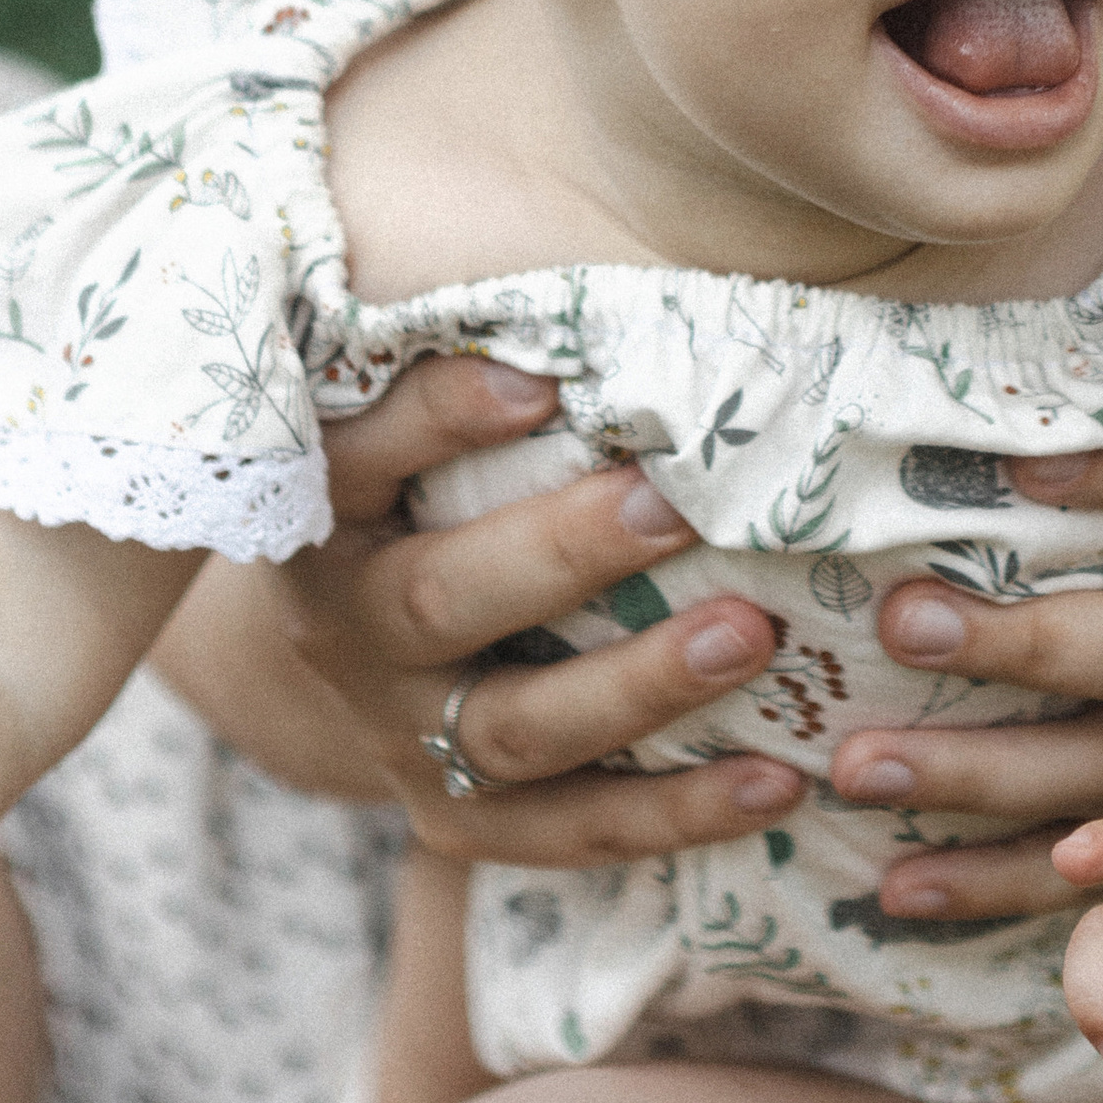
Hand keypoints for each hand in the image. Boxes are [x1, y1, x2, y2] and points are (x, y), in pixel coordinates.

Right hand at [154, 357, 805, 865]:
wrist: (324, 665)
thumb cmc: (404, 492)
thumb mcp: (392, 421)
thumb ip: (460, 358)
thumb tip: (605, 269)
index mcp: (324, 512)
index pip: (363, 456)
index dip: (442, 417)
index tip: (542, 376)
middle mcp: (349, 635)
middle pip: (441, 603)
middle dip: (562, 554)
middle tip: (674, 502)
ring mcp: (403, 741)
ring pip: (515, 734)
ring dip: (638, 687)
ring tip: (752, 635)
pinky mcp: (460, 824)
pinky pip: (570, 833)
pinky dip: (675, 815)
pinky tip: (779, 779)